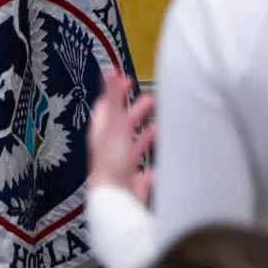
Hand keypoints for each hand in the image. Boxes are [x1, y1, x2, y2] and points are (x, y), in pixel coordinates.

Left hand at [87, 69, 154, 203]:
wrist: (117, 199)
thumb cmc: (112, 160)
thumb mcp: (114, 124)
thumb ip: (114, 97)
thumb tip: (108, 69)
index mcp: (101, 134)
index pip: (106, 108)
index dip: (115, 94)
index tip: (127, 80)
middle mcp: (109, 150)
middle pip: (122, 126)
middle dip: (134, 112)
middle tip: (151, 99)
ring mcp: (122, 167)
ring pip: (133, 148)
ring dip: (144, 137)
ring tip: (160, 126)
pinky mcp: (134, 184)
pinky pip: (146, 173)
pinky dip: (155, 167)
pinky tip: (165, 163)